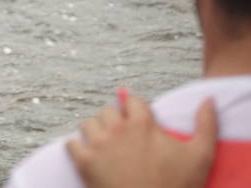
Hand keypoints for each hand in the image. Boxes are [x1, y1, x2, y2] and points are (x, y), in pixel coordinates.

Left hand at [66, 93, 217, 187]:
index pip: (132, 101)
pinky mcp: (84, 162)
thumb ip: (206, 125)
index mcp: (142, 124)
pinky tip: (89, 156)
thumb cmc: (178, 187)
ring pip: (88, 124)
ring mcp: (98, 145)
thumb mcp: (200, 156)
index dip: (136, 111)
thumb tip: (208, 100)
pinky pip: (70, 143)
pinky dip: (77, 148)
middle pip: (107, 111)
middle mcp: (116, 129)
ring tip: (108, 147)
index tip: (140, 123)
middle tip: (124, 139)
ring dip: (96, 132)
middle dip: (115, 121)